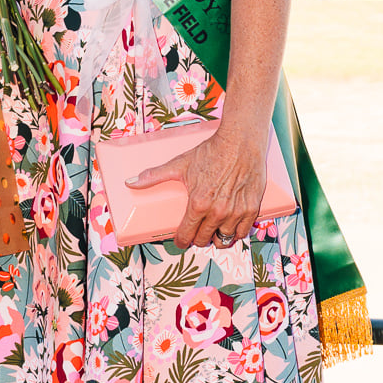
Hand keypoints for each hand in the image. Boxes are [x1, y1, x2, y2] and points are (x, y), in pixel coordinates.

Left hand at [129, 125, 268, 250]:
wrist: (240, 141)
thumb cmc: (211, 152)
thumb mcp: (180, 164)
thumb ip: (154, 176)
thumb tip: (130, 182)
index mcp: (198, 204)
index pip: (186, 236)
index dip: (181, 241)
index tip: (181, 240)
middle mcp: (217, 212)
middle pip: (204, 240)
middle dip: (198, 238)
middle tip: (197, 232)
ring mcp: (236, 212)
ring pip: (224, 239)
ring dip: (217, 238)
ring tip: (213, 231)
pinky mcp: (252, 209)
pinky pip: (242, 232)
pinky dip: (236, 232)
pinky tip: (230, 227)